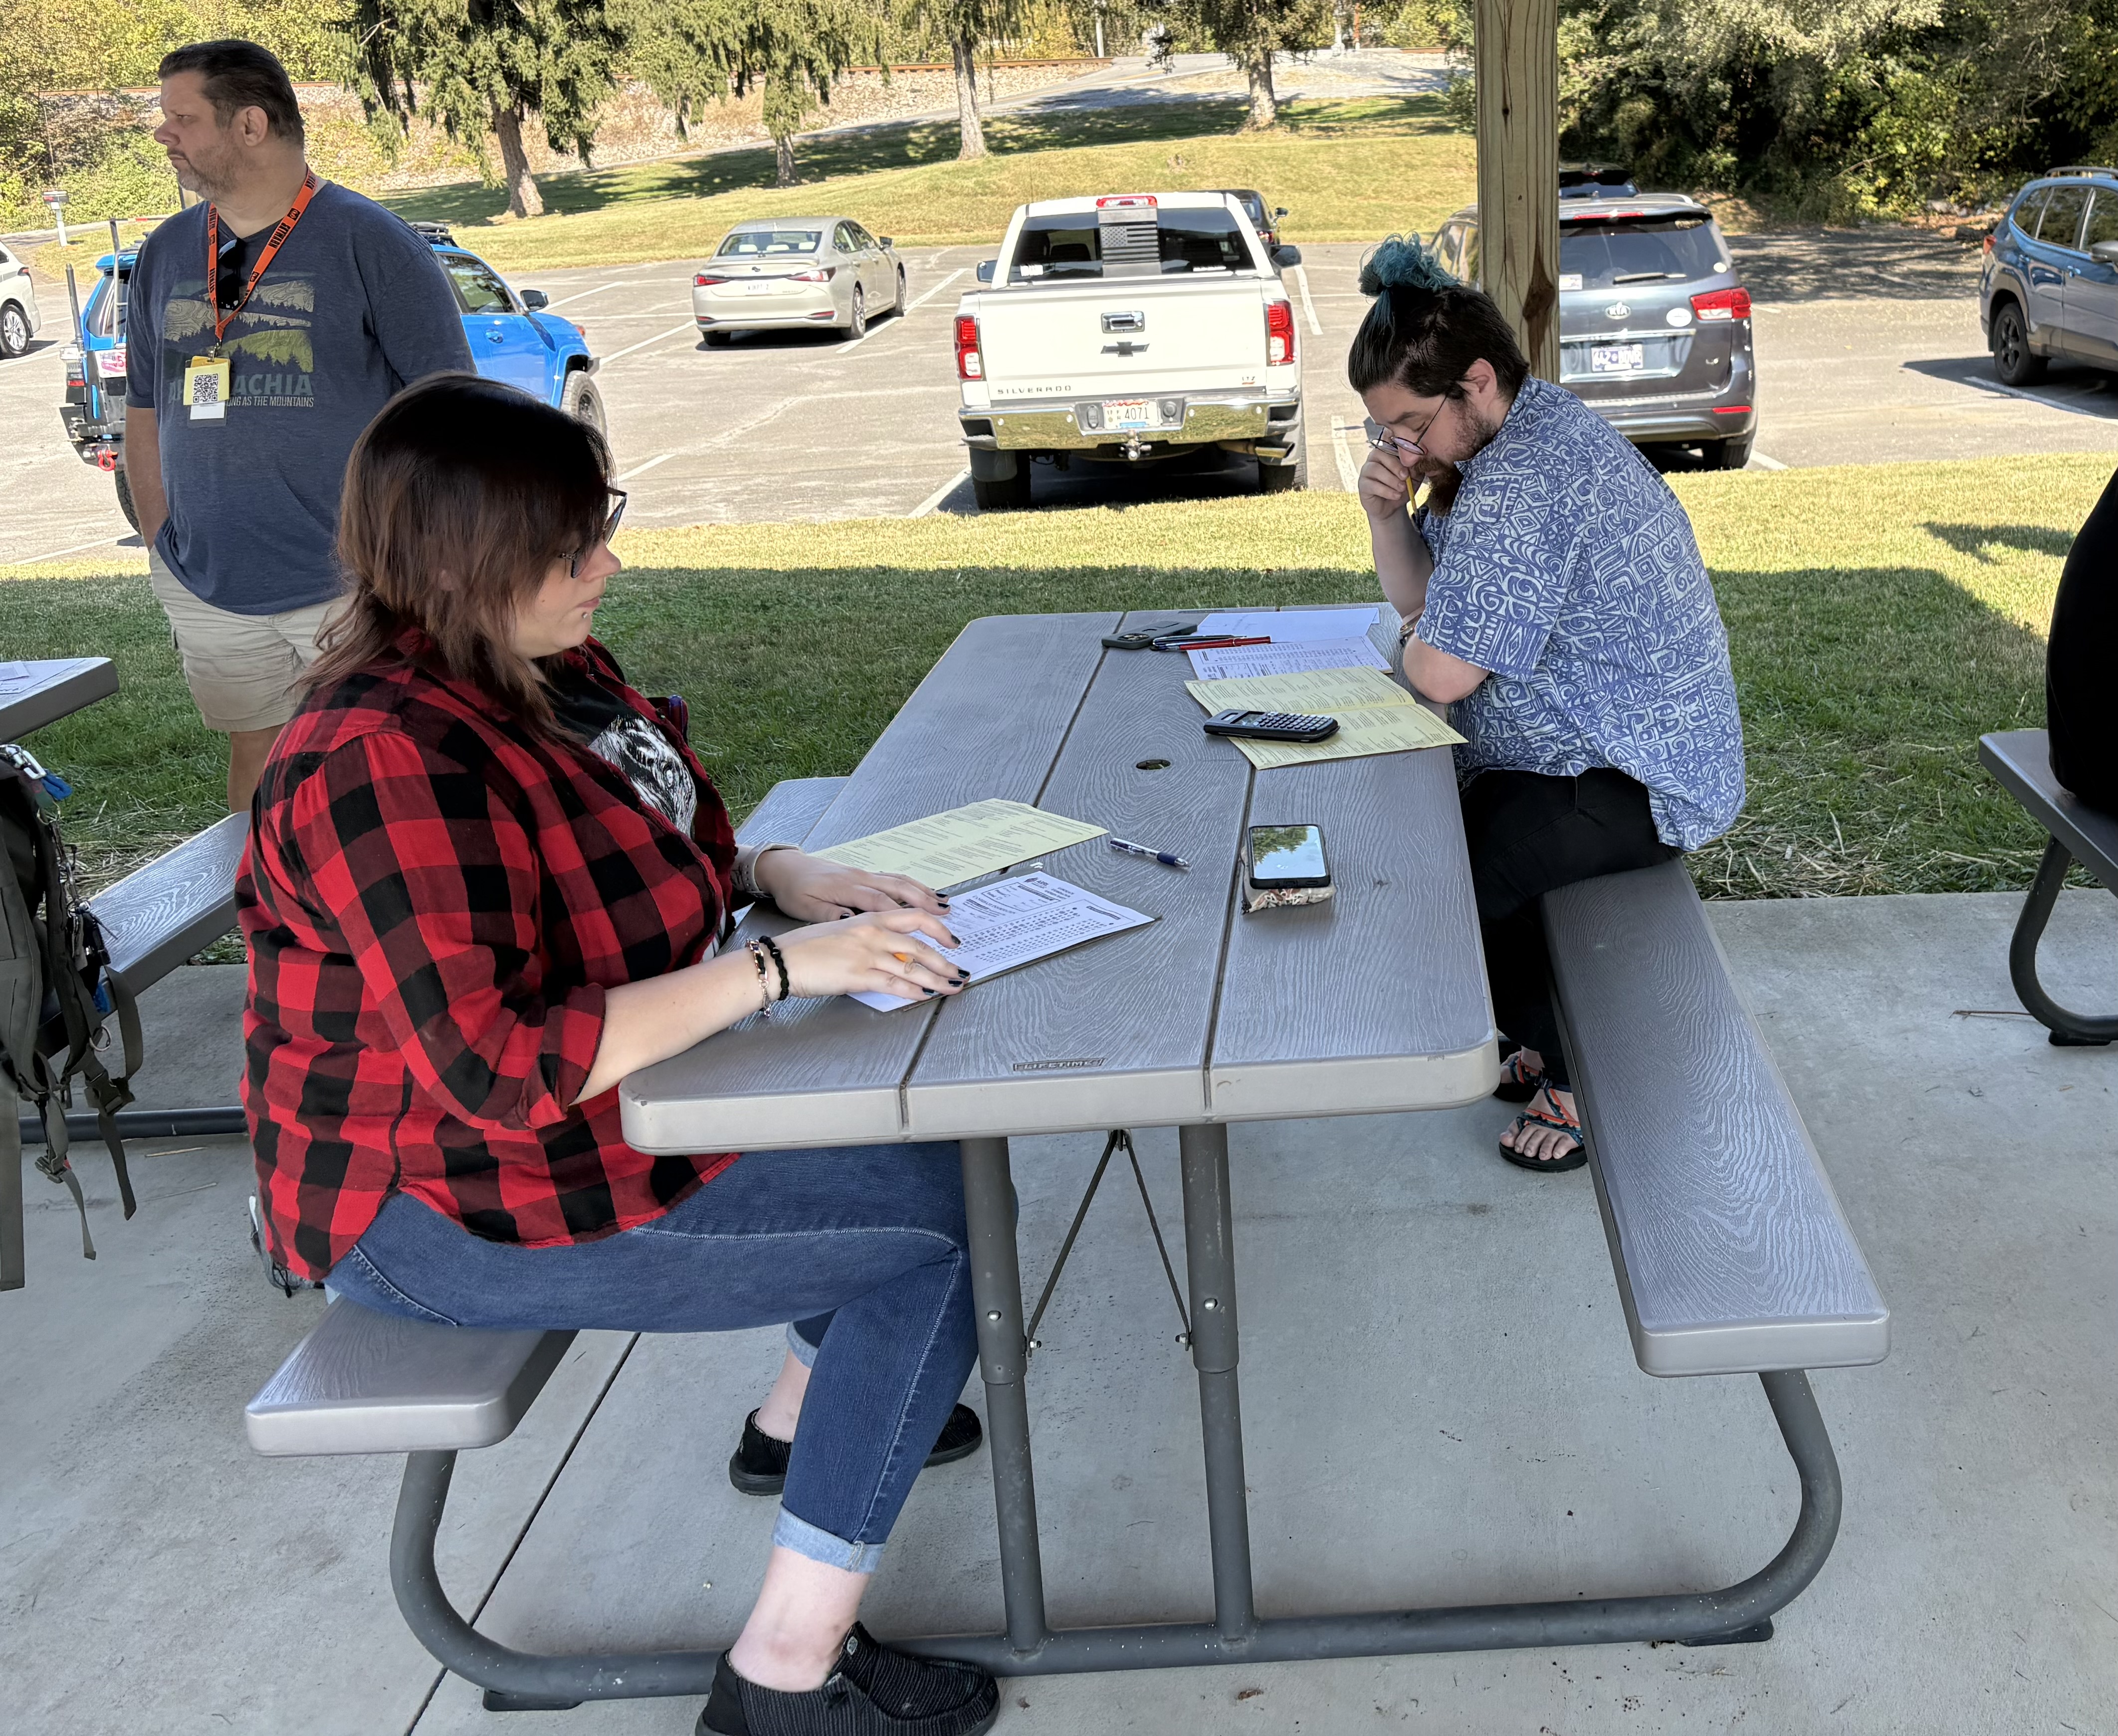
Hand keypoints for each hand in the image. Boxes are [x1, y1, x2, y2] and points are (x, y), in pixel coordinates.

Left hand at [753, 848, 949, 922]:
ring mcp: (863, 875)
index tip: (922, 933)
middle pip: (900, 890)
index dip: (904, 918)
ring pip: (900, 882)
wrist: (783, 868)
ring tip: (944, 905)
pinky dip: (912, 886)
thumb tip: (854, 921)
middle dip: (925, 904)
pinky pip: (893, 879)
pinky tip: (922, 893)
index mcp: (847, 889)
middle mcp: (860, 879)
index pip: (882, 905)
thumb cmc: (793, 890)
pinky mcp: (862, 874)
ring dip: (924, 893)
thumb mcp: (805, 908)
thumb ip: (831, 914)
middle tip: (947, 918)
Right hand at [773, 908, 966, 1002]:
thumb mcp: (840, 933)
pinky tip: (925, 995)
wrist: (780, 960)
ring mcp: (866, 953)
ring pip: (912, 966)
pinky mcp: (858, 975)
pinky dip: (913, 991)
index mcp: (868, 918)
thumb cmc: (804, 948)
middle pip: (920, 946)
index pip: (914, 918)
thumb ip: (867, 939)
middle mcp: (871, 932)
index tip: (952, 940)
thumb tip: (889, 953)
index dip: (938, 929)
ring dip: (937, 979)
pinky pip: (894, 984)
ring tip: (952, 987)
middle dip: (944, 962)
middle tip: (960, 972)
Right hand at [1357, 439, 1413, 522]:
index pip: (1388, 443)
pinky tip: (1396, 495)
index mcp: (1386, 452)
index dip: (1399, 451)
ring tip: (1402, 488)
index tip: (1411, 463)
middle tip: (1406, 477)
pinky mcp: (1362, 485)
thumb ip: (1415, 468)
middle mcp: (1373, 459)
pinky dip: (1386, 491)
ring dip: (1391, 479)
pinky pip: (1372, 485)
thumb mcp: (1413, 477)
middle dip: (1395, 466)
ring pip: (1375, 469)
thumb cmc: (1401, 488)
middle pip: (1380, 454)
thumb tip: (1417, 461)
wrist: (1392, 507)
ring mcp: (1366, 471)